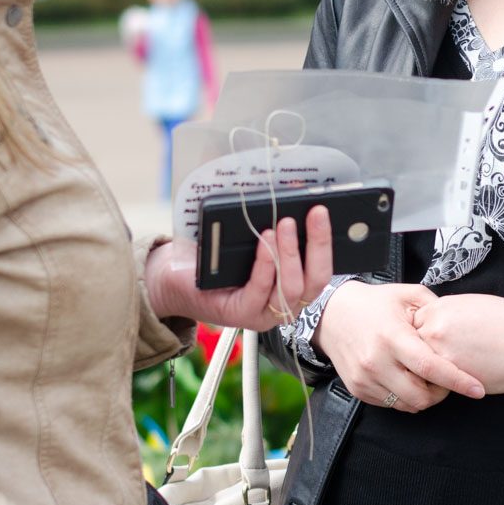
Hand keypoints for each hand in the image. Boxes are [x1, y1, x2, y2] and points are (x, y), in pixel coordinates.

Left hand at [145, 209, 333, 331]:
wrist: (175, 275)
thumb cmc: (216, 257)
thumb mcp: (250, 237)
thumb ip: (274, 224)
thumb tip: (294, 190)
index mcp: (293, 286)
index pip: (322, 269)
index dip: (328, 242)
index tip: (326, 212)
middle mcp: (284, 304)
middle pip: (316, 280)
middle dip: (318, 244)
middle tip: (315, 213)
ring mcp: (264, 313)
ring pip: (292, 288)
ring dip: (291, 253)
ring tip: (284, 224)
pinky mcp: (242, 315)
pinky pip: (260, 290)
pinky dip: (266, 264)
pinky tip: (264, 241)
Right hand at [315, 282, 485, 411]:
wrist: (332, 315)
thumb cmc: (376, 303)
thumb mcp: (408, 294)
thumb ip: (435, 308)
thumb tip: (460, 325)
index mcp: (392, 336)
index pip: (430, 367)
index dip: (458, 381)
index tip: (478, 390)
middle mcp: (376, 361)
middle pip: (420, 396)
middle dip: (441, 394)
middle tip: (446, 381)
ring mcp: (365, 378)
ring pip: (406, 405)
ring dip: (423, 398)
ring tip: (426, 380)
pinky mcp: (357, 389)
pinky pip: (390, 404)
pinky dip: (404, 397)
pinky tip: (406, 379)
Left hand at [410, 293, 503, 395]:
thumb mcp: (470, 305)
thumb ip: (446, 315)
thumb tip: (435, 324)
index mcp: (438, 309)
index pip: (413, 325)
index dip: (420, 336)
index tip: (427, 343)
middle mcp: (434, 329)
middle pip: (412, 346)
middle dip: (419, 354)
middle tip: (428, 362)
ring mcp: (440, 353)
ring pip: (420, 366)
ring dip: (427, 371)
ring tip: (437, 375)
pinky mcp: (452, 375)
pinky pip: (436, 381)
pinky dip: (440, 384)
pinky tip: (453, 382)